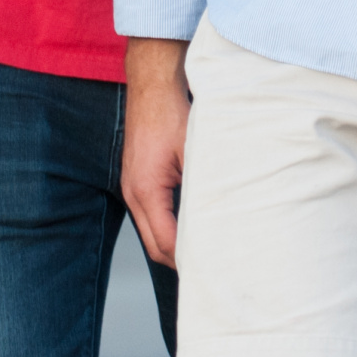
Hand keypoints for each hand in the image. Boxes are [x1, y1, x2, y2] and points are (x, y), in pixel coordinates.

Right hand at [121, 39, 190, 265]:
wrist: (152, 85)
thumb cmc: (171, 113)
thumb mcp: (195, 152)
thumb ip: (204, 188)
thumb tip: (225, 217)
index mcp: (145, 190)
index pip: (165, 242)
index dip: (188, 261)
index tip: (212, 271)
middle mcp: (133, 194)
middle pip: (154, 246)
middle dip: (180, 261)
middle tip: (211, 271)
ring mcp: (131, 188)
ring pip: (150, 233)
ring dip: (173, 246)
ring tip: (204, 254)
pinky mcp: (136, 181)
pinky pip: (149, 216)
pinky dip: (168, 228)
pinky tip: (191, 227)